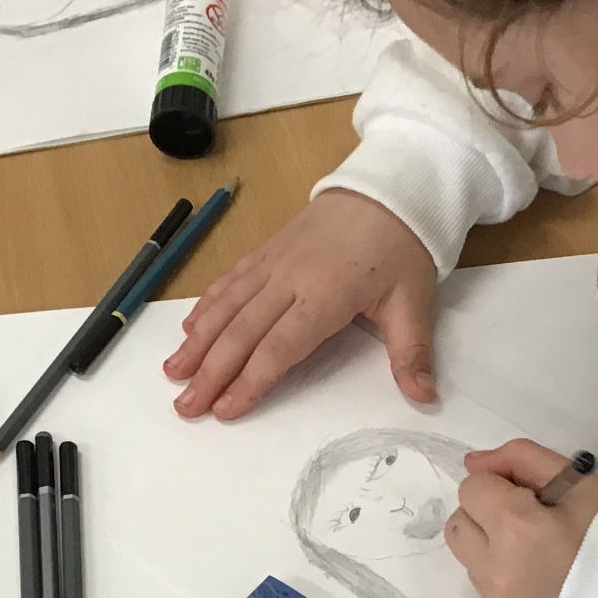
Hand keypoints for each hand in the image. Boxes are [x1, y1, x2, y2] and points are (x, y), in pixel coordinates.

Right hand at [164, 190, 438, 419]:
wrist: (387, 188)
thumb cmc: (401, 247)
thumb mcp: (414, 301)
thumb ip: (412, 353)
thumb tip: (425, 396)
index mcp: (326, 295)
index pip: (280, 346)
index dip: (251, 379)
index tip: (227, 409)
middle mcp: (290, 279)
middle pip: (242, 331)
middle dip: (211, 372)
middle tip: (186, 406)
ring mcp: (274, 263)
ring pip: (227, 306)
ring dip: (197, 342)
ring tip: (172, 372)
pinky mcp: (267, 252)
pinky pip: (230, 282)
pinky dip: (207, 306)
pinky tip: (190, 330)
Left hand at [447, 440, 597, 597]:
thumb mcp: (580, 481)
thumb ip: (521, 459)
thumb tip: (473, 464)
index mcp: (516, 527)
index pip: (473, 488)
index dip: (502, 486)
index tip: (535, 498)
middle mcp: (496, 570)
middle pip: (459, 524)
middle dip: (486, 513)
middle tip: (529, 520)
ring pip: (467, 559)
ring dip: (489, 546)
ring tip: (534, 550)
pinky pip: (486, 591)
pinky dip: (504, 577)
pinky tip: (541, 578)